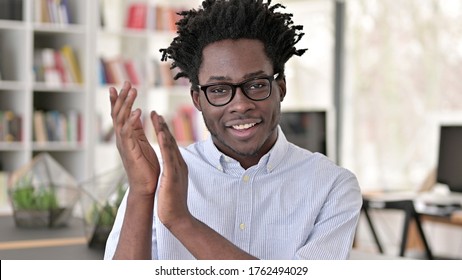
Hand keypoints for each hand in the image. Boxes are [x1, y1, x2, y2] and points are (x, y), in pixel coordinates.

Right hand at [109, 81, 159, 196]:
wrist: (146, 187)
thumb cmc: (145, 167)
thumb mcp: (142, 143)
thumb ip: (137, 129)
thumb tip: (137, 116)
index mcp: (126, 136)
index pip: (120, 114)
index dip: (119, 100)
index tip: (120, 85)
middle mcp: (121, 138)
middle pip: (118, 113)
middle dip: (121, 96)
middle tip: (126, 81)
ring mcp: (123, 144)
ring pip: (121, 119)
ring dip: (126, 104)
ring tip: (132, 90)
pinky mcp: (129, 151)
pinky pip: (127, 133)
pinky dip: (131, 121)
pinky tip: (138, 111)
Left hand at [151, 111, 190, 228]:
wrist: (179, 218)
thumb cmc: (172, 203)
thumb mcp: (172, 183)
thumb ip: (172, 173)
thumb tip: (169, 168)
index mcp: (177, 166)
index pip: (170, 146)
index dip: (164, 132)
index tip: (157, 121)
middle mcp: (179, 164)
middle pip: (170, 141)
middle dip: (163, 126)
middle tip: (156, 112)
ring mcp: (177, 169)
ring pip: (170, 146)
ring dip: (164, 130)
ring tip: (157, 117)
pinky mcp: (173, 175)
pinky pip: (169, 157)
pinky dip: (166, 144)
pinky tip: (162, 135)